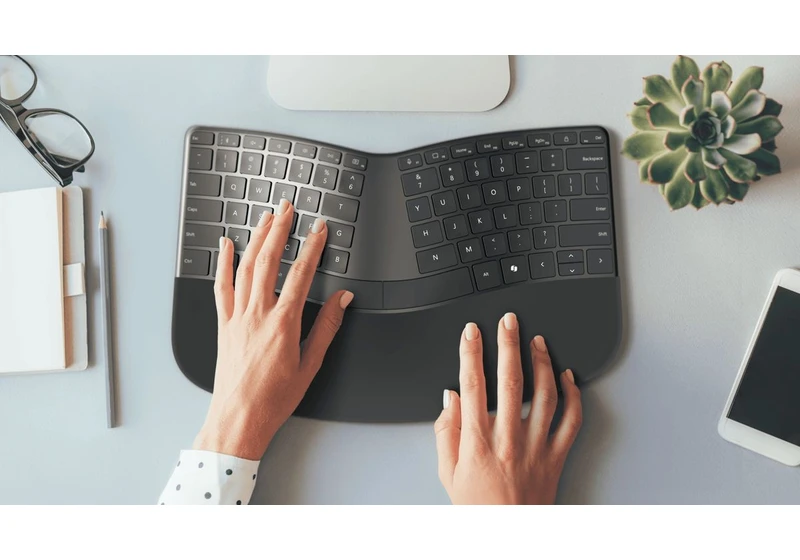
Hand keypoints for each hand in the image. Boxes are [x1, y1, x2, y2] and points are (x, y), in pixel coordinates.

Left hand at [194, 200, 352, 459]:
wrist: (239, 418)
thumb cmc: (274, 398)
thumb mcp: (310, 365)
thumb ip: (327, 328)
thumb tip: (342, 301)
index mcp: (282, 324)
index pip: (300, 275)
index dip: (312, 248)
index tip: (320, 229)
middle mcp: (257, 315)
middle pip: (268, 261)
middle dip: (279, 230)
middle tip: (288, 208)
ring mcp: (236, 317)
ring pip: (245, 268)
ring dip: (256, 239)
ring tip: (266, 218)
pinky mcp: (223, 324)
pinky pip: (221, 287)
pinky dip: (224, 263)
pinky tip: (227, 246)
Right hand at [434, 314, 581, 503]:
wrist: (508, 536)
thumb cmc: (478, 506)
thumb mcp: (447, 472)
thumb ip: (446, 432)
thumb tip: (450, 398)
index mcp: (478, 442)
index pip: (473, 386)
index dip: (471, 353)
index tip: (471, 332)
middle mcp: (509, 440)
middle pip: (510, 381)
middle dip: (508, 344)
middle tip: (508, 320)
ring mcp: (536, 447)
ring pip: (544, 395)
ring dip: (542, 362)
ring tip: (537, 340)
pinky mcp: (557, 456)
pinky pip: (571, 421)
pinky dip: (573, 395)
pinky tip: (567, 376)